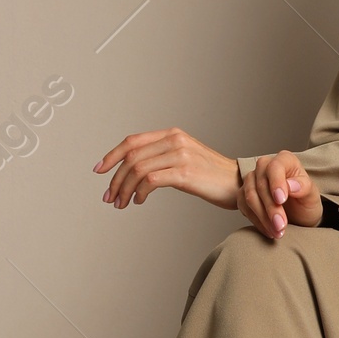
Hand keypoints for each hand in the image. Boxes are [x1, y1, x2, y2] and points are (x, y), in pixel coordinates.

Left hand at [94, 128, 239, 210]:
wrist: (239, 183)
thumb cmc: (211, 175)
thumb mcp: (184, 158)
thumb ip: (162, 157)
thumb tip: (133, 171)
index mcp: (172, 134)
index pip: (132, 141)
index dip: (111, 155)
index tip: (99, 170)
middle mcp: (175, 140)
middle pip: (132, 156)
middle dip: (115, 178)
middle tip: (109, 196)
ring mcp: (181, 155)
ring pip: (138, 169)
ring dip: (124, 189)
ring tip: (122, 203)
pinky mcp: (185, 173)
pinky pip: (151, 180)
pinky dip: (139, 192)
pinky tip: (138, 200)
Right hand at [239, 149, 322, 239]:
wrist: (298, 216)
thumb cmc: (306, 202)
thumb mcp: (311, 196)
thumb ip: (304, 187)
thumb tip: (291, 185)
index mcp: (285, 160)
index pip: (275, 167)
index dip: (276, 183)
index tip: (281, 200)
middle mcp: (265, 166)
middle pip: (261, 185)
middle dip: (271, 208)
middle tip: (281, 225)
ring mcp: (252, 180)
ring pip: (250, 197)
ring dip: (263, 217)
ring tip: (277, 232)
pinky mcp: (243, 195)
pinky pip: (244, 207)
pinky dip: (257, 221)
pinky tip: (269, 231)